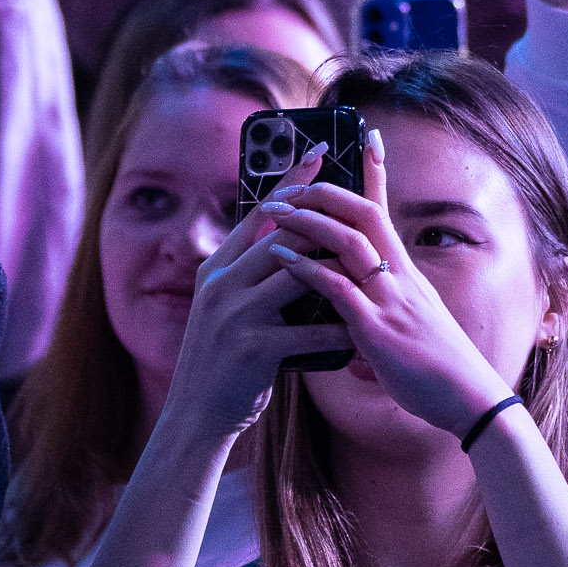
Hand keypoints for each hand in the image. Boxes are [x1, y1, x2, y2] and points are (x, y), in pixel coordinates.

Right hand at [155, 158, 347, 438]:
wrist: (194, 417)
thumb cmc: (222, 362)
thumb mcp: (226, 308)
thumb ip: (252, 275)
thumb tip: (291, 240)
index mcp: (217, 268)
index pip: (258, 211)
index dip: (291, 178)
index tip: (320, 149)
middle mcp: (221, 283)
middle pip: (281, 233)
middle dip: (323, 212)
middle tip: (360, 192)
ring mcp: (234, 314)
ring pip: (297, 273)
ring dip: (338, 268)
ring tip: (373, 259)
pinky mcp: (253, 347)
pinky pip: (309, 331)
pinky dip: (341, 330)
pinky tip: (365, 329)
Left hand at [257, 130, 521, 434]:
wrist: (469, 400)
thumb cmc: (438, 373)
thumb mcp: (408, 336)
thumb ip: (378, 326)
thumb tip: (354, 341)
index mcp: (407, 274)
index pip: (387, 212)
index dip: (377, 173)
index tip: (368, 136)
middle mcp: (400, 277)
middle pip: (363, 214)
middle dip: (325, 192)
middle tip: (289, 183)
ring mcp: (389, 300)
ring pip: (348, 242)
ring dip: (308, 221)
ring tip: (274, 210)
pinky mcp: (376, 328)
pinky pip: (337, 287)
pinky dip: (307, 268)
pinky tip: (281, 258)